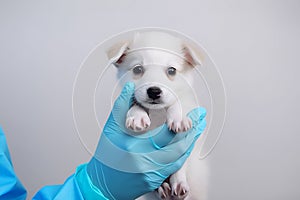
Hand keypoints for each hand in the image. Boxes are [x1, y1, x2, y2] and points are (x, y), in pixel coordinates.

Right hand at [86, 82, 205, 199]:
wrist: (102, 183)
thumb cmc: (106, 156)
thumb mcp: (110, 129)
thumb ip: (121, 106)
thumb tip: (131, 87)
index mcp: (137, 147)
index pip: (169, 133)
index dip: (185, 122)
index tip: (196, 113)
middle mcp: (148, 162)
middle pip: (179, 147)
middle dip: (192, 132)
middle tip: (201, 119)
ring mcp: (153, 174)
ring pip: (179, 158)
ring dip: (189, 143)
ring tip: (196, 130)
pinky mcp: (155, 181)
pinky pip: (174, 168)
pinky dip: (182, 155)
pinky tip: (185, 146)